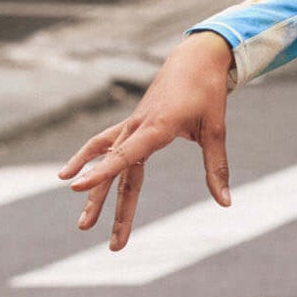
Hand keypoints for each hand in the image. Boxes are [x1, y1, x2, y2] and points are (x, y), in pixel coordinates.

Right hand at [58, 31, 232, 250]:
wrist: (195, 58)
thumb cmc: (207, 92)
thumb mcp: (216, 129)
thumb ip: (216, 166)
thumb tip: (225, 202)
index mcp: (156, 127)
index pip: (124, 156)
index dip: (101, 172)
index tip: (76, 188)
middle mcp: (137, 128)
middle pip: (116, 171)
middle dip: (105, 205)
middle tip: (100, 238)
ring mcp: (132, 126)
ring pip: (107, 161)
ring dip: (97, 192)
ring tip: (84, 223)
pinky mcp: (133, 125)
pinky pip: (105, 145)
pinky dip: (89, 159)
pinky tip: (71, 174)